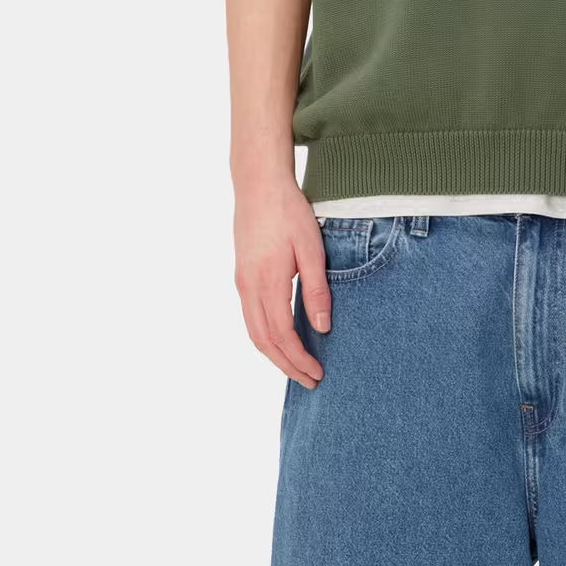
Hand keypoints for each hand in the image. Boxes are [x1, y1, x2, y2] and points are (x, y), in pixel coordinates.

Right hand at [233, 177, 330, 387]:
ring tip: (297, 368)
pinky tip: (282, 342)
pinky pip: (251, 319)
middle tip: (310, 381)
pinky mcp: (242, 277)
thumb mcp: (312, 249)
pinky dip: (266, 338)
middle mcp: (249, 287)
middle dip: (287, 366)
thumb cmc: (289, 212)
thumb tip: (323, 327)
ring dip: (275, 355)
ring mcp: (242, 282)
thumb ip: (317, 290)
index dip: (299, 359)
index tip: (317, 373)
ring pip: (254, 333)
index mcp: (267, 282)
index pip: (282, 335)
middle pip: (264, 342)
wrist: (258, 184)